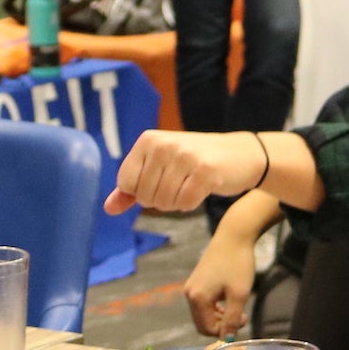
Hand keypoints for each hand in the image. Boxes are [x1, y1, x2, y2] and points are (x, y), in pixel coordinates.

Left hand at [106, 130, 267, 215]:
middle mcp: (164, 145)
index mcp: (148, 140)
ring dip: (177, 203)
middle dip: (161, 200)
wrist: (239, 155)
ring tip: (190, 186)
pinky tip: (201, 190)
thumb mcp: (159, 168)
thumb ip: (132, 188)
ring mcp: (185, 157)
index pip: (126, 183)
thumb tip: (108, 209)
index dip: (141, 192)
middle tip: (179, 184)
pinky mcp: (205, 171)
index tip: (159, 181)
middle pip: (145, 196)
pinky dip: (191, 204)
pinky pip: (185, 203)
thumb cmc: (195, 162)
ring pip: (165, 202)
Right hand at [185, 229, 259, 336]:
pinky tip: (229, 298)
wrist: (234, 236)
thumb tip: (228, 340)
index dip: (226, 331)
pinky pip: (203, 303)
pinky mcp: (196, 280)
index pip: (207, 329)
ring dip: (220, 316)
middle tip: (241, 316)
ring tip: (238, 307)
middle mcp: (189, 293)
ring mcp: (191, 286)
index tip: (243, 319)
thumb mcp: (239, 295)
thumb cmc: (238, 264)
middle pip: (202, 323)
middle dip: (221, 325)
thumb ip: (233, 319)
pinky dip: (216, 306)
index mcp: (197, 299)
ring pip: (203, 314)